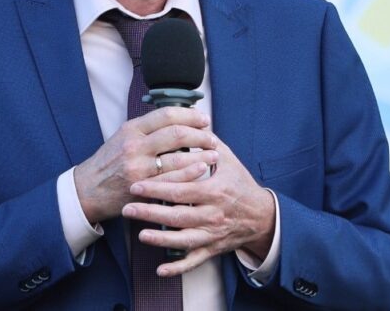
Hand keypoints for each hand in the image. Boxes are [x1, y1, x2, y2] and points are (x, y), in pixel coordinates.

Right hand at [74, 107, 218, 223]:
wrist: (88, 189)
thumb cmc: (109, 161)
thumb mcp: (123, 137)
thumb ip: (147, 129)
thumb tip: (179, 119)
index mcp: (132, 129)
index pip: (166, 114)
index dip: (190, 115)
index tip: (204, 119)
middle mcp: (135, 146)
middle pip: (177, 134)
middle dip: (200, 135)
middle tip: (212, 138)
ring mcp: (139, 168)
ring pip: (179, 157)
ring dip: (201, 155)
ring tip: (214, 154)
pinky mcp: (143, 188)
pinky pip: (173, 180)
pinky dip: (191, 173)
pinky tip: (202, 170)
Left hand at [121, 136, 275, 276]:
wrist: (261, 215)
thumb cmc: (239, 183)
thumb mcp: (228, 159)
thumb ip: (207, 141)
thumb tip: (188, 120)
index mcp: (215, 190)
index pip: (182, 189)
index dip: (158, 187)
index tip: (136, 184)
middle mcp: (214, 214)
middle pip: (178, 215)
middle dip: (150, 212)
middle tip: (128, 206)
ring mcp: (213, 233)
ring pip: (183, 240)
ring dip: (160, 239)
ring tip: (139, 233)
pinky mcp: (213, 249)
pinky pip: (194, 261)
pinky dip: (178, 267)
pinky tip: (160, 269)